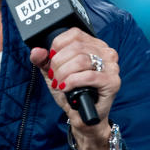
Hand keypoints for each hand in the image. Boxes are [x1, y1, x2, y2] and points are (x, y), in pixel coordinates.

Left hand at [29, 28, 120, 149]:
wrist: (82, 116)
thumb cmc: (71, 92)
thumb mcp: (53, 73)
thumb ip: (42, 60)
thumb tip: (37, 51)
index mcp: (94, 45)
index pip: (74, 34)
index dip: (57, 46)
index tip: (51, 60)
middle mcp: (105, 52)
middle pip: (76, 47)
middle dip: (58, 64)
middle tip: (54, 76)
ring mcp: (111, 66)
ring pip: (81, 60)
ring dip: (64, 74)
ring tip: (60, 83)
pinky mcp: (112, 82)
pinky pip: (89, 76)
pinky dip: (73, 82)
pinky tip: (66, 88)